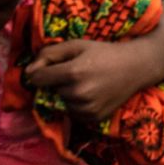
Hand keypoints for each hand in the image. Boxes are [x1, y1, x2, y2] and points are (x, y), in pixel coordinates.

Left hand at [22, 40, 147, 120]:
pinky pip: (74, 113)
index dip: (40, 72)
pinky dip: (78, 105)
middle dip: (58, 82)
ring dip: (68, 95)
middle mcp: (78, 94)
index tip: (49, 67)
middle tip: (78, 72)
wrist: (135, 68)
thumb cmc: (104, 53)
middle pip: (51, 91)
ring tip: (87, 83)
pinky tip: (92, 94)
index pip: (37, 79)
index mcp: (73, 73)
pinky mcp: (93, 119)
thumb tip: (28, 72)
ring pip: (62, 103)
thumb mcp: (76, 45)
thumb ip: (49, 54)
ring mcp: (86, 109)